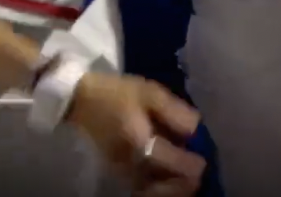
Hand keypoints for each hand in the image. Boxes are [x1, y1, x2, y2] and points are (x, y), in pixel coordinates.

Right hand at [68, 72, 204, 193]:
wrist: (78, 101)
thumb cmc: (116, 94)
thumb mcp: (150, 93)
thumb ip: (175, 112)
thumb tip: (194, 131)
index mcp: (140, 143)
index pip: (173, 166)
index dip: (193, 166)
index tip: (201, 159)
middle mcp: (130, 164)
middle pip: (163, 188)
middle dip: (184, 182)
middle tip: (195, 171)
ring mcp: (120, 170)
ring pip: (151, 192)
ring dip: (171, 187)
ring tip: (183, 175)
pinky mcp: (116, 171)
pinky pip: (140, 187)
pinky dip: (156, 186)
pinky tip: (165, 175)